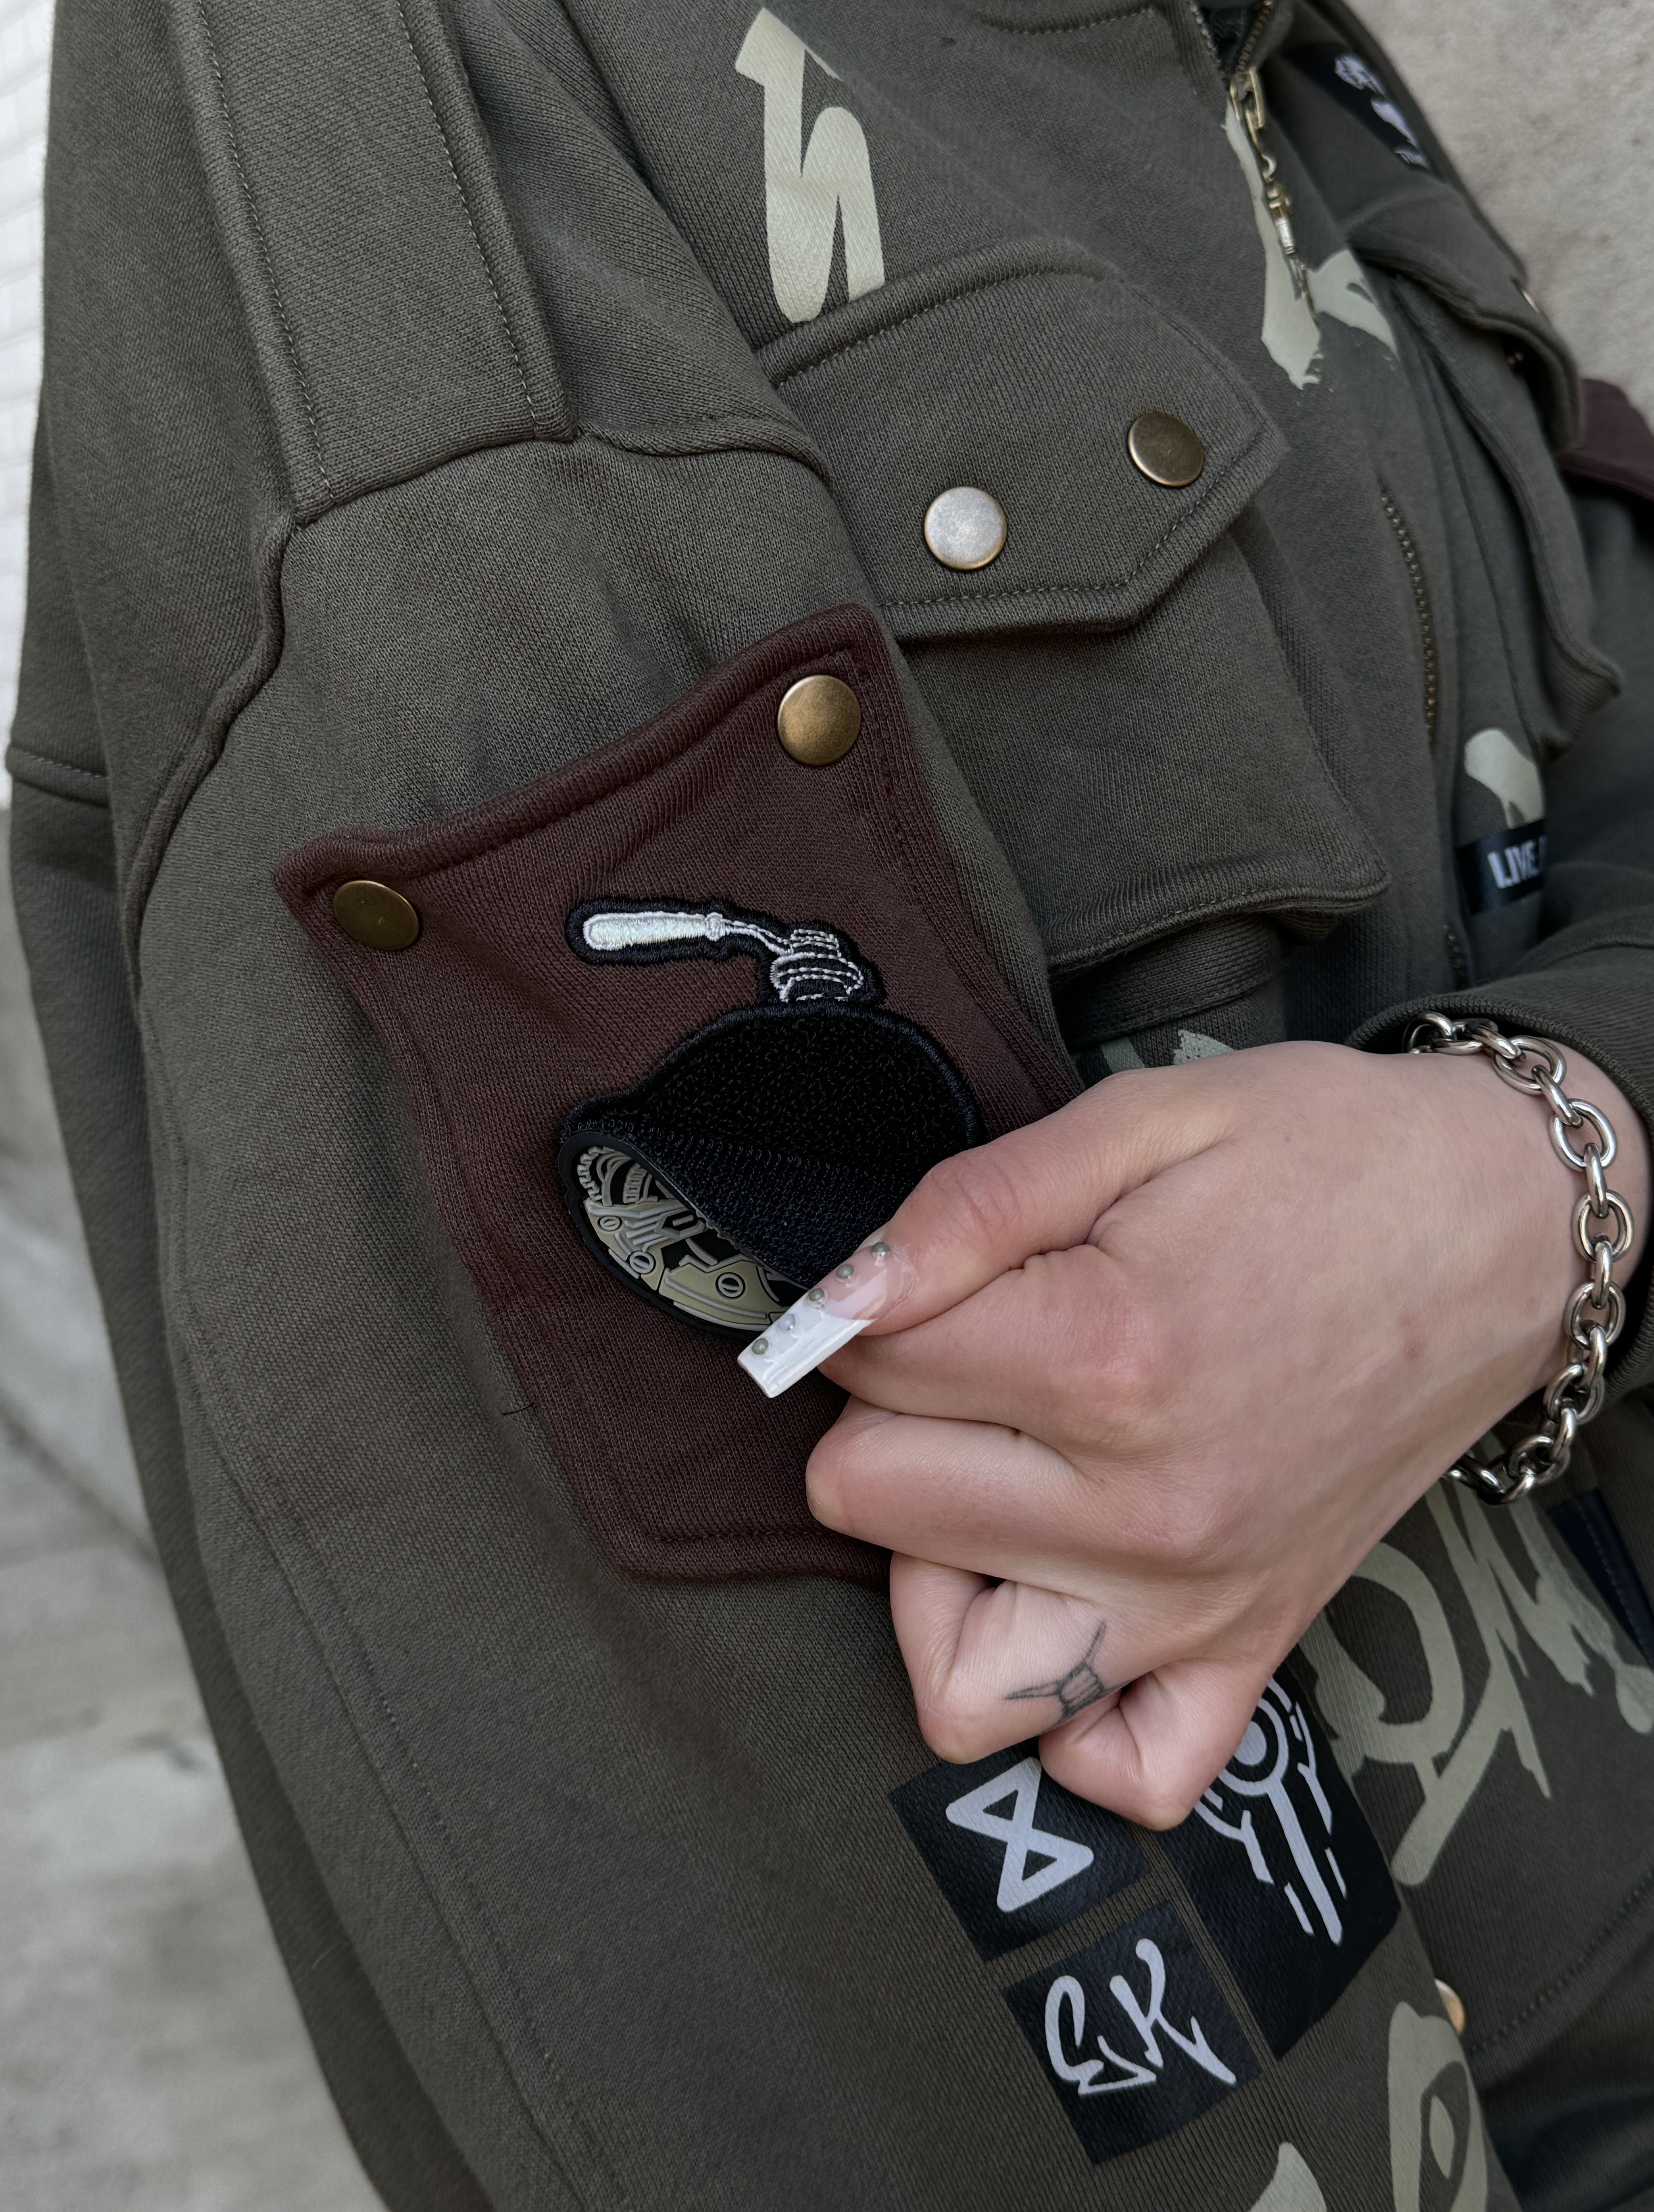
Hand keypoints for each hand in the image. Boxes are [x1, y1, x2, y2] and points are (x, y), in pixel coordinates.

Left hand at [806, 1039, 1649, 1826]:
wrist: (1500, 1221)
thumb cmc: (1324, 1156)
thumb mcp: (1140, 1119)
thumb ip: (969, 1208)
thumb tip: (839, 1293)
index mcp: (1108, 1354)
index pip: (867, 1361)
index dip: (871, 1301)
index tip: (930, 1277)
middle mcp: (1147, 1508)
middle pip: (870, 1500)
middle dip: (885, 1415)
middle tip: (965, 1357)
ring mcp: (1200, 1600)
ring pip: (956, 1676)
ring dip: (934, 1576)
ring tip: (989, 1483)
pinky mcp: (1256, 1644)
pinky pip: (1124, 1768)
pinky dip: (1068, 1720)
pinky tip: (1061, 1605)